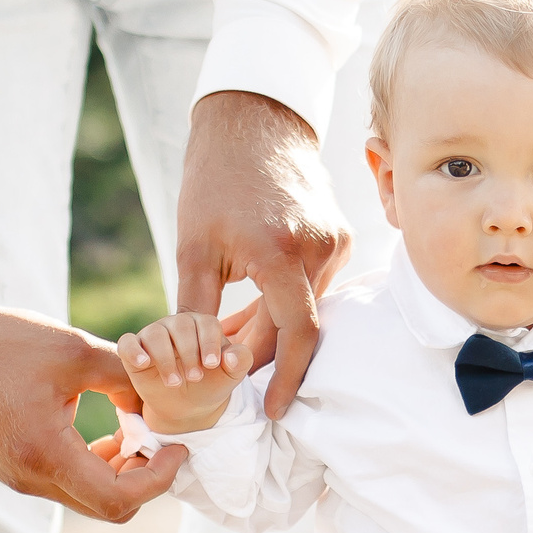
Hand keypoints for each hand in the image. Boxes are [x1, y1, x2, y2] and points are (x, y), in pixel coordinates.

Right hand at [0, 290, 186, 521]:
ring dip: (119, 474)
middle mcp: (29, 477)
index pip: (118, 498)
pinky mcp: (12, 468)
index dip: (158, 479)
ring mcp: (17, 477)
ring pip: (87, 498)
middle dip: (143, 479)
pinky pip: (66, 484)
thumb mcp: (76, 351)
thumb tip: (160, 405)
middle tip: (162, 441)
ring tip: (135, 431)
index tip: (178, 447)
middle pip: (107, 508)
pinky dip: (94, 467)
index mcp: (44, 452)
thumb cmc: (4, 340)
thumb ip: (127, 378)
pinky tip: (105, 432)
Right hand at [118, 312, 250, 435]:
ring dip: (165, 359)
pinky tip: (143, 363)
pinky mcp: (133, 351)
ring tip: (174, 383)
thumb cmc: (210, 384)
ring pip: (155, 333)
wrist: (188, 406)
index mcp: (202, 324)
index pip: (206, 322)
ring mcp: (153, 335)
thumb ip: (240, 361)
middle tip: (195, 378)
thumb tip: (231, 356)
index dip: (209, 342)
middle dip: (189, 352)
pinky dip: (133, 351)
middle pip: (180, 325)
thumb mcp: (231, 376)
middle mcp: (176, 324)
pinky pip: (127, 343)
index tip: (212, 365)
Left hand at [176, 91, 350, 421]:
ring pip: (307, 308)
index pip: (295, 337)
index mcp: (281, 254)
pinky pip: (314, 286)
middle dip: (266, 356)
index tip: (269, 411)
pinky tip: (254, 309)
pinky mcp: (339, 235)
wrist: (254, 121)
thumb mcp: (193, 247)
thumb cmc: (214, 181)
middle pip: (300, 327)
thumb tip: (193, 365)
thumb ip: (195, 308)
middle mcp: (320, 249)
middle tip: (232, 378)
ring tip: (231, 340)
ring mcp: (335, 241)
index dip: (284, 380)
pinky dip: (286, 303)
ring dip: (273, 329)